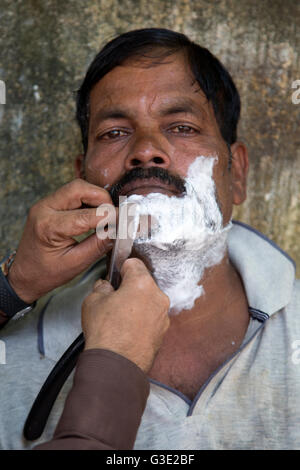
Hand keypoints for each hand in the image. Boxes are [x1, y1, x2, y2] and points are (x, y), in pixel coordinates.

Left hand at [7, 179, 114, 303]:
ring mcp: (45, 204)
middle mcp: (44, 209)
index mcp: (48, 226)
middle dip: (102, 199)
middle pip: (79, 189)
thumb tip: (118, 231)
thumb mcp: (75, 263)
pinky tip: (94, 214)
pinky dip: (87, 200)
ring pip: (77, 188)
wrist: (24, 274)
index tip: (124, 221)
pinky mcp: (49, 204)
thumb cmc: (45, 273)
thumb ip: (98, 245)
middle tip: (114, 215)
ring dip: (95, 198)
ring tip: (105, 216)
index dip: (108, 216)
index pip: (85, 215)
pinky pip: (72, 194)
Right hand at [82, 258, 169, 372]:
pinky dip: (142, 321)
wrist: (115, 366)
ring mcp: (163, 316)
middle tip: (114, 300)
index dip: (121, 268)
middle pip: (143, 283)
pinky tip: (127, 330)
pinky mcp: (163, 332)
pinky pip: (151, 319)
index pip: (134, 263)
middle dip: (130, 288)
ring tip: (119, 318)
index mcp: (142, 284)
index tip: (115, 276)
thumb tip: (106, 287)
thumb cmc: (105, 332)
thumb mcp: (93, 301)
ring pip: (149, 302)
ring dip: (137, 305)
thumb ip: (101, 287)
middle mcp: (158, 297)